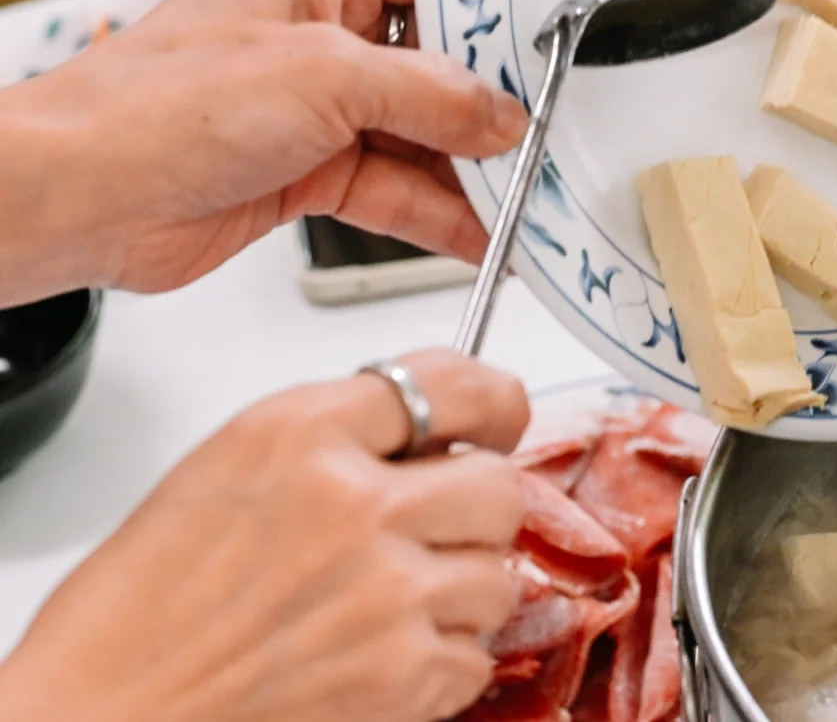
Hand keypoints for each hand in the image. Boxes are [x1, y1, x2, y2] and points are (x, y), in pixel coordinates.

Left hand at [0, 0, 527, 298]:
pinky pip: (395, 185)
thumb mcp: (326, 78)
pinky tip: (482, 234)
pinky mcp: (310, 165)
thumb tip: (502, 117)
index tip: (551, 36)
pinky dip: (438, 211)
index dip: (493, 0)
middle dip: (493, 100)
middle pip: (438, 57)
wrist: (81, 197)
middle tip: (553, 127)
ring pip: (422, 131)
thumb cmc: (160, 106)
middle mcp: (319, 24)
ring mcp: (316, 99)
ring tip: (530, 195)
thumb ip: (431, 97)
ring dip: (472, 168)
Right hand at [0, 351, 531, 721]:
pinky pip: (476, 654)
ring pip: (499, 573)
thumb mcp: (229, 467)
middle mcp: (354, 502)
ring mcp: (387, 589)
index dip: (490, 402)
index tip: (497, 418)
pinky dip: (442, 663)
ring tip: (390, 604)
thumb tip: (435, 433)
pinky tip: (381, 655)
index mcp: (301, 435)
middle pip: (498, 483)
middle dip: (477, 509)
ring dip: (461, 591)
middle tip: (440, 529)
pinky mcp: (402, 672)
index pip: (450, 383)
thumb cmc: (141, 605)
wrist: (101, 713)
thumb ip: (337, 435)